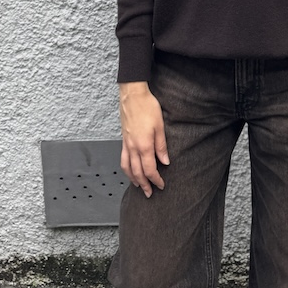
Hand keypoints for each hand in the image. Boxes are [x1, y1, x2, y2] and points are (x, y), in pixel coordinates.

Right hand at [119, 82, 169, 196]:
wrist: (132, 95)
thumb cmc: (147, 107)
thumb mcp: (160, 126)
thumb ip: (161, 146)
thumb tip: (165, 161)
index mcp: (144, 145)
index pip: (150, 170)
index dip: (156, 180)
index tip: (161, 185)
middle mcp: (133, 147)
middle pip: (137, 172)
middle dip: (144, 184)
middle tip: (150, 193)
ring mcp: (126, 144)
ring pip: (127, 168)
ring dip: (133, 179)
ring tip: (139, 185)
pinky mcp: (123, 139)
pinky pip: (123, 159)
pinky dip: (126, 168)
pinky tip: (130, 169)